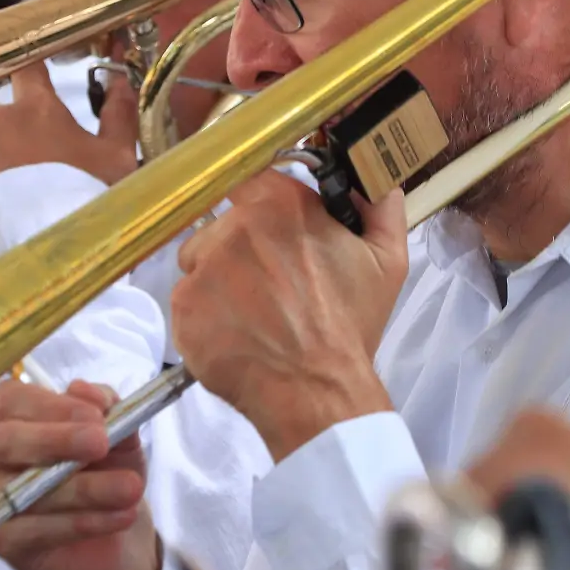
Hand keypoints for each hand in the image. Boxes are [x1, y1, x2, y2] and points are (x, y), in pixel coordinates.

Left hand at [0, 64, 140, 230]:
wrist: (44, 252)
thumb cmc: (85, 195)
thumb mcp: (118, 157)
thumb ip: (119, 115)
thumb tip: (121, 81)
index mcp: (36, 108)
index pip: (29, 71)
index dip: (34, 75)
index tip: (39, 84)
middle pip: (7, 122)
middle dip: (22, 141)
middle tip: (44, 175)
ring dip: (0, 172)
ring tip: (22, 207)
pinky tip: (0, 222)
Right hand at [0, 379, 158, 569]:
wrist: (114, 534)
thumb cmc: (104, 468)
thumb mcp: (118, 433)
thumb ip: (106, 407)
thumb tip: (83, 389)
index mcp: (6, 414)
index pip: (9, 399)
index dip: (50, 405)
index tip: (97, 416)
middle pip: (4, 441)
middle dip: (55, 440)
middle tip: (101, 444)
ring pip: (25, 491)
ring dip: (84, 488)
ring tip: (131, 488)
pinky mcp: (1, 540)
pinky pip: (36, 530)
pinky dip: (83, 522)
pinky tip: (119, 516)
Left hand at [171, 171, 405, 460]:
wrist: (317, 390)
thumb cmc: (350, 325)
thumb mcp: (386, 261)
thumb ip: (380, 207)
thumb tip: (376, 180)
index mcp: (280, 203)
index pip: (249, 180)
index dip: (255, 205)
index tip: (265, 227)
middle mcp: (235, 226)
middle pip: (220, 224)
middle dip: (239, 249)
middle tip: (269, 286)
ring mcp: (203, 266)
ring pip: (197, 261)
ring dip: (216, 280)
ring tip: (251, 314)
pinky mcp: (183, 305)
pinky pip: (186, 299)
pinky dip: (204, 315)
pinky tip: (235, 334)